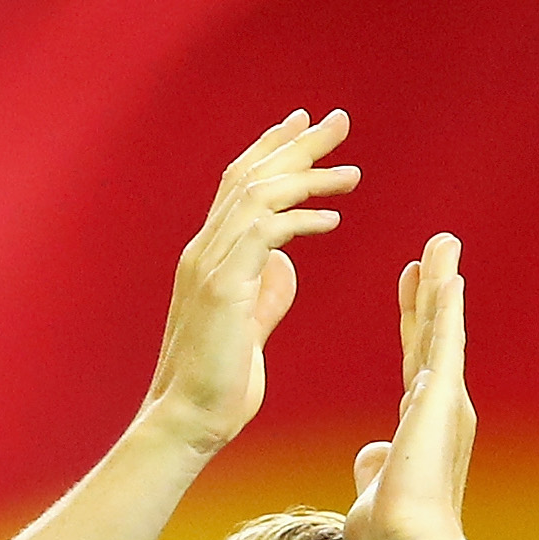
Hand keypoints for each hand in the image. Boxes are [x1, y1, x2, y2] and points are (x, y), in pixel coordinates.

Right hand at [143, 112, 357, 454]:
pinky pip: (264, 232)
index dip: (272, 151)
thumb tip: (285, 263)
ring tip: (351, 171)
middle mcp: (203, 250)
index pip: (239, 185)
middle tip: (337, 119)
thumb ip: (265, 289)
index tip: (304, 125)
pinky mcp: (222, 286)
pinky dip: (299, 220)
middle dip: (295, 144)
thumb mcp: (249, 325)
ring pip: (257, 195)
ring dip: (307, 176)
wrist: (188, 420)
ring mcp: (208, 265)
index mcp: (208, 255)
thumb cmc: (218, 383)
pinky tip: (331, 220)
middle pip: (250, 176)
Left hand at [347, 232, 469, 539]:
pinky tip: (446, 274)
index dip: (412, 319)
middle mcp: (441, 405)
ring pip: (442, 328)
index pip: (415, 357)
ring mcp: (446, 399)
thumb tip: (369, 455)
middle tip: (436, 248)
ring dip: (443, 283)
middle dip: (432, 288)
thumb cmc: (390, 531)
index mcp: (422, 422)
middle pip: (433, 333)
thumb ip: (375, 464)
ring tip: (443, 244)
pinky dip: (445, 305)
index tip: (411, 282)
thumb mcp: (375, 487)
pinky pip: (444, 341)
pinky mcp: (443, 398)